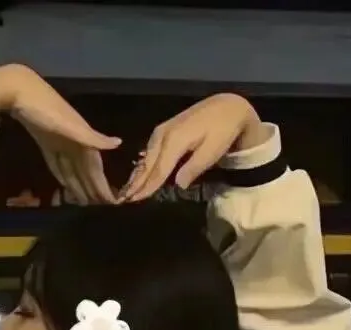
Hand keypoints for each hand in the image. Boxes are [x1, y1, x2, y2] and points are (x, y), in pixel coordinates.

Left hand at [0, 65, 120, 203]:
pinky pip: (58, 164)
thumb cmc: (45, 109)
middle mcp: (75, 142)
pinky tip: (65, 186)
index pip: (95, 168)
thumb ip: (92, 137)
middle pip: (85, 170)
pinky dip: (63, 175)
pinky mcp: (46, 143)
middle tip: (98, 208)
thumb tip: (118, 144)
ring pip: (72, 169)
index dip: (102, 184)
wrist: (20, 92)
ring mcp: (60, 143)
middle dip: (92, 188)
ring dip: (78, 185)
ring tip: (84, 203)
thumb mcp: (70, 125)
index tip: (110, 202)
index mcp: (83, 139)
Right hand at [120, 93, 264, 201]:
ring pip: (146, 157)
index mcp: (174, 141)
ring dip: (137, 174)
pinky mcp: (164, 129)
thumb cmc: (223, 130)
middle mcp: (163, 135)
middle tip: (123, 199)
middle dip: (135, 182)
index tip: (134, 201)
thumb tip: (178, 185)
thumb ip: (194, 168)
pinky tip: (140, 173)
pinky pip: (149, 150)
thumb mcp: (213, 151)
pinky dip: (144, 164)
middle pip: (147, 164)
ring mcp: (161, 130)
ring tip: (128, 189)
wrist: (227, 107)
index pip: (158, 170)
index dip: (146, 187)